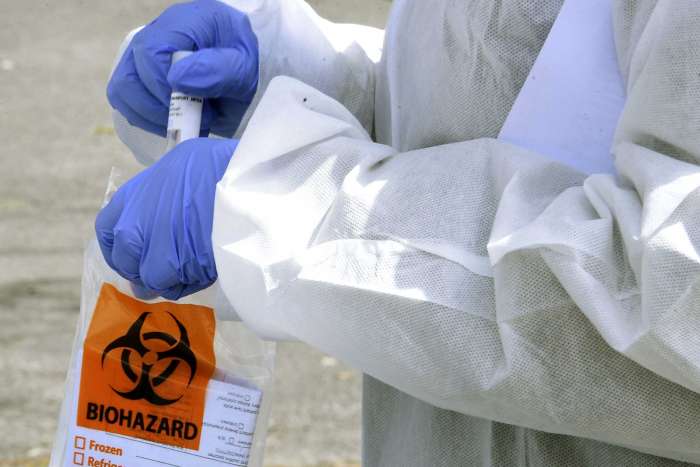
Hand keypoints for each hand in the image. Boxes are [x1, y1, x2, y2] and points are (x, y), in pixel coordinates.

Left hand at [95, 138, 237, 299]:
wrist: (239, 187)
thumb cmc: (215, 168)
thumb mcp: (178, 168)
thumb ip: (161, 196)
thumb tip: (163, 219)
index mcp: (131, 197)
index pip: (107, 231)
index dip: (120, 247)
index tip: (135, 253)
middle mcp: (132, 226)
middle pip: (126, 261)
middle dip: (143, 269)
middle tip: (168, 267)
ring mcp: (150, 249)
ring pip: (151, 279)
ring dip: (168, 279)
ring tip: (195, 267)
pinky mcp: (173, 269)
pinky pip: (175, 287)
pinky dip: (187, 285)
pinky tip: (205, 271)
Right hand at [107, 0, 258, 137]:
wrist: (253, 75)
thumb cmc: (251, 67)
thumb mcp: (245, 68)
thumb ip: (218, 70)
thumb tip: (176, 78)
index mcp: (185, 22)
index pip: (150, 52)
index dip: (163, 86)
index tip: (196, 106)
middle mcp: (158, 35)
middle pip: (129, 74)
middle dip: (158, 107)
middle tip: (195, 118)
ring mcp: (145, 57)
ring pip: (123, 91)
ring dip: (151, 116)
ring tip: (188, 122)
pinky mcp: (143, 78)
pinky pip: (128, 103)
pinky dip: (149, 120)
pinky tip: (177, 122)